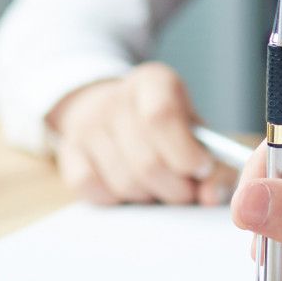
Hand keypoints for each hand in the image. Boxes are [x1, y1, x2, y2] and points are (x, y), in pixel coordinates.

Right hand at [46, 64, 233, 204]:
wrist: (107, 108)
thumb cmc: (163, 127)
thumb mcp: (194, 129)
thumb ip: (214, 163)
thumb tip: (212, 196)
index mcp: (153, 82)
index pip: (161, 117)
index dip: (185, 154)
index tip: (200, 169)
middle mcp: (116, 98)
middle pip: (147, 161)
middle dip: (175, 189)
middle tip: (185, 190)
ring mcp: (87, 126)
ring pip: (125, 183)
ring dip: (148, 196)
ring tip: (156, 185)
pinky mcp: (68, 151)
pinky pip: (93, 188)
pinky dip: (115, 198)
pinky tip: (126, 186)